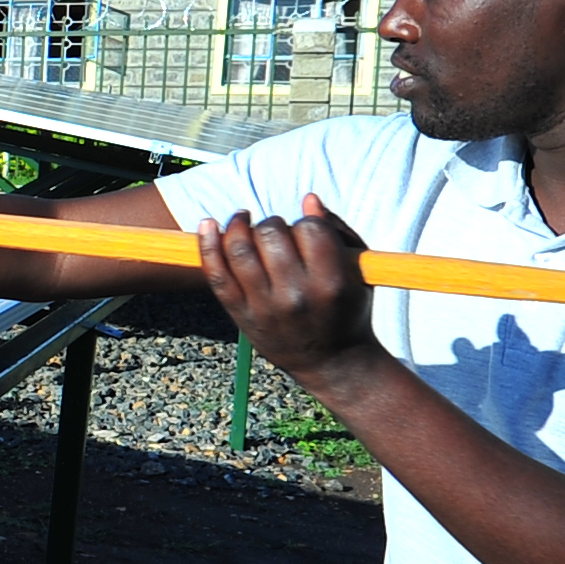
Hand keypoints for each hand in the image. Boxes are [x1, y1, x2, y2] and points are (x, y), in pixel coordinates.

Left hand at [196, 194, 380, 379]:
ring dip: (237, 225)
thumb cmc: (348, 309)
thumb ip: (337, 233)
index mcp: (330, 282)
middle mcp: (296, 295)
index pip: (308, 229)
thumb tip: (309, 199)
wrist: (333, 364)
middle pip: (271, 234)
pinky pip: (217, 276)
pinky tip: (208, 225)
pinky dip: (207, 246)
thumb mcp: (357, 273)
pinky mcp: (242, 316)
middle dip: (272, 223)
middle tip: (277, 232)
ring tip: (242, 219)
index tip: (305, 230)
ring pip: (239, 249)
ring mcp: (265, 307)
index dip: (305, 222)